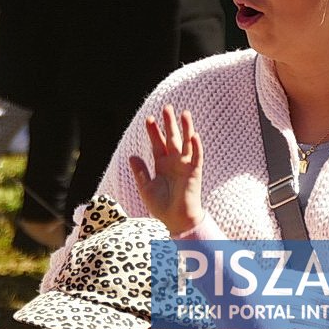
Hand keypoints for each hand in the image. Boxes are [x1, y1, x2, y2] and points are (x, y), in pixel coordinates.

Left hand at [128, 105, 204, 235]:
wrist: (175, 221)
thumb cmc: (161, 206)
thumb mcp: (145, 187)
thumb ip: (139, 171)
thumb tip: (132, 155)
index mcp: (162, 164)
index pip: (157, 143)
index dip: (154, 131)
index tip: (148, 118)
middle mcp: (174, 162)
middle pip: (172, 138)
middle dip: (169, 123)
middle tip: (167, 107)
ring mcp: (185, 166)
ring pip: (186, 143)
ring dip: (186, 129)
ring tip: (184, 113)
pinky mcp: (194, 173)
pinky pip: (197, 157)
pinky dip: (196, 147)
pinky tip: (194, 135)